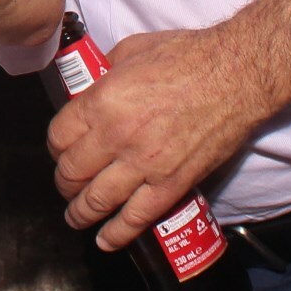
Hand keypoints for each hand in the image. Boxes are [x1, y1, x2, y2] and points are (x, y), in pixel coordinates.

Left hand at [47, 26, 268, 250]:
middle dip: (64, 182)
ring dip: (80, 212)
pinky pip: (137, 217)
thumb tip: (93, 82)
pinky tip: (106, 240)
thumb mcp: (131, 50)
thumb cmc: (187, 56)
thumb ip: (105, 70)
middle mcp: (116, 137)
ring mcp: (144, 164)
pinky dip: (118, 233)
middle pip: (72, 171)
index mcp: (102, 101)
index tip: (59, 150)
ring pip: (97, 200)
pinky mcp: (172, 184)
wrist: (235, 76)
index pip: (59, 137)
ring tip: (76, 217)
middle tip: (65, 184)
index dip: (55, 147)